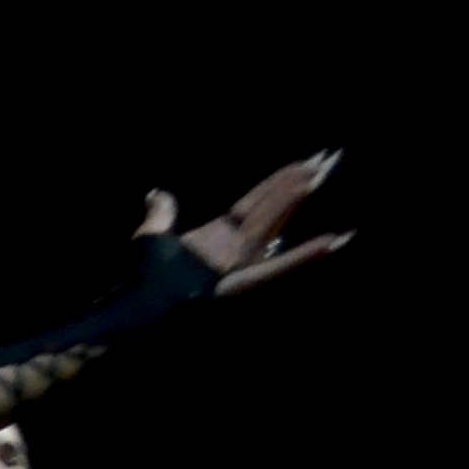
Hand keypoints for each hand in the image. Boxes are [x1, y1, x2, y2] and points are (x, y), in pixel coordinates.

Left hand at [137, 152, 352, 295]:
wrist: (136, 313)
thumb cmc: (142, 280)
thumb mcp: (151, 238)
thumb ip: (161, 214)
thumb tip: (157, 193)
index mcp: (219, 235)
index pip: (257, 201)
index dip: (280, 179)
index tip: (307, 160)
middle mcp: (235, 249)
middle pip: (273, 207)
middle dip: (301, 181)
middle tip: (332, 156)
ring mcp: (239, 265)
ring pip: (275, 225)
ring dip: (299, 200)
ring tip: (327, 175)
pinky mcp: (239, 285)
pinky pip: (275, 269)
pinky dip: (303, 257)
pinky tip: (332, 242)